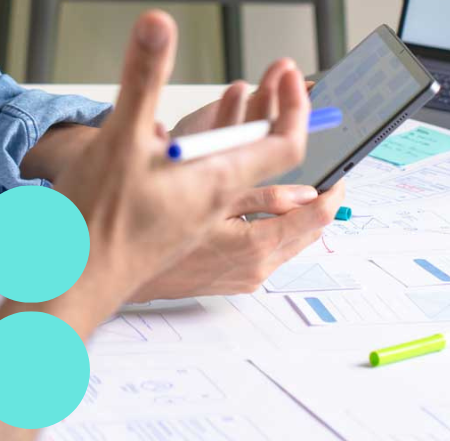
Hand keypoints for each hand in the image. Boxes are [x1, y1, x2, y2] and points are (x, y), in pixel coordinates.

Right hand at [51, 11, 309, 312]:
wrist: (67, 287)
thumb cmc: (95, 224)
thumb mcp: (120, 137)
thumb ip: (142, 77)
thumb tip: (158, 25)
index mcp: (216, 184)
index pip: (284, 146)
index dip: (295, 107)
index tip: (291, 76)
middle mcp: (215, 212)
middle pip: (287, 183)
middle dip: (296, 139)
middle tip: (299, 108)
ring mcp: (196, 231)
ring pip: (259, 204)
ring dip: (276, 174)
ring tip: (277, 145)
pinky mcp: (175, 240)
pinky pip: (229, 217)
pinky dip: (241, 194)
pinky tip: (210, 178)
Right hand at [130, 180, 344, 299]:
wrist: (109, 266)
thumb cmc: (150, 224)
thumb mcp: (205, 197)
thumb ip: (259, 194)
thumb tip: (304, 193)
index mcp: (253, 245)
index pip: (316, 217)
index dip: (334, 189)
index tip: (341, 170)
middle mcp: (256, 267)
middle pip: (310, 231)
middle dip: (320, 200)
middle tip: (323, 171)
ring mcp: (246, 276)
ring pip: (291, 241)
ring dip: (298, 214)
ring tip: (299, 184)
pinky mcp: (235, 279)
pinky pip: (271, 250)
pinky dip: (276, 227)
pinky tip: (264, 207)